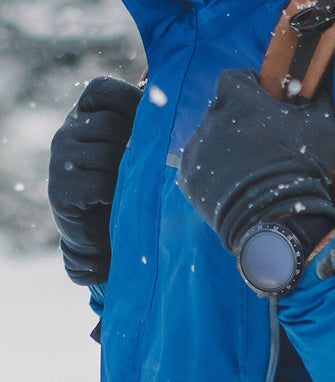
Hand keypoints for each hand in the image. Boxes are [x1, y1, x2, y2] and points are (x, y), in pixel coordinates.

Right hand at [48, 76, 141, 284]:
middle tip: (140, 164)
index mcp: (82, 116)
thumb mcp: (128, 148)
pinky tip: (113, 200)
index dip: (130, 99)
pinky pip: (100, 183)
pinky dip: (114, 193)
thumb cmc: (120, 183)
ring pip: (108, 154)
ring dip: (126, 172)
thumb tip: (165, 96)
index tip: (149, 121)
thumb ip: (138, 124)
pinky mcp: (61, 189)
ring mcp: (60, 160)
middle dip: (133, 144)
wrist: (98, 230)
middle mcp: (66, 133)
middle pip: (111, 123)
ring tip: (126, 184)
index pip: (102, 88)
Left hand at [178, 68, 334, 252]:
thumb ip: (317, 97)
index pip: (236, 78)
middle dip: (237, 119)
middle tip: (258, 141)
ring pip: (209, 139)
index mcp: (237, 98)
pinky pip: (198, 167)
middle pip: (221, 110)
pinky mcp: (187, 179)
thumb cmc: (299, 166)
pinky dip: (212, 171)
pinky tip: (230, 185)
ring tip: (245, 168)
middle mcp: (209, 119)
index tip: (262, 100)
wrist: (275, 218)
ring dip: (223, 146)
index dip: (250, 86)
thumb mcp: (322, 125)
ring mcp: (196, 150)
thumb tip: (317, 85)